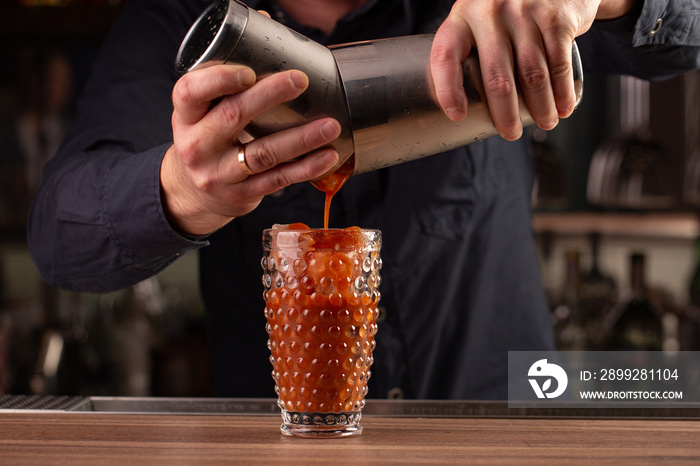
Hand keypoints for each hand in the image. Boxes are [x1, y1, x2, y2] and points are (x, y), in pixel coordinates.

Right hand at [161, 64, 340, 235]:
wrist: (194, 195)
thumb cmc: (207, 139)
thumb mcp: (202, 112)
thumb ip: (228, 78)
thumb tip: (267, 24)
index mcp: (186, 116)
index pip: (191, 92)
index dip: (219, 80)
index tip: (249, 71)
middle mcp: (198, 145)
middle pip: (233, 116)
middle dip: (270, 95)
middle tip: (301, 81)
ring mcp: (219, 173)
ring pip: (264, 153)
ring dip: (301, 138)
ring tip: (330, 125)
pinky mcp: (242, 195)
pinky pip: (278, 179)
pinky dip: (305, 168)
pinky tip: (327, 156)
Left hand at [431, 0, 637, 139]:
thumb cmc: (508, 11)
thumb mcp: (481, 21)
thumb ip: (471, 52)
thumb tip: (464, 109)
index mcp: (462, 17)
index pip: (445, 56)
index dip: (448, 90)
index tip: (457, 116)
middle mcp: (490, 13)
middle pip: (496, 77)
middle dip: (505, 114)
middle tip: (510, 133)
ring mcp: (524, 12)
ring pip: (531, 75)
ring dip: (540, 107)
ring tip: (545, 122)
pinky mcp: (555, 17)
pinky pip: (558, 63)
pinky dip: (562, 91)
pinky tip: (563, 106)